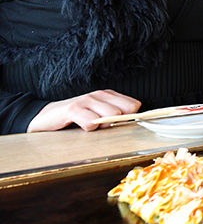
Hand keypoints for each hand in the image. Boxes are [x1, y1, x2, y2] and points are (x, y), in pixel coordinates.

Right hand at [27, 90, 141, 132]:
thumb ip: (115, 117)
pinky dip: (87, 128)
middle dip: (114, 123)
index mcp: (109, 95)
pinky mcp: (73, 108)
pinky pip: (91, 123)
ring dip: (100, 126)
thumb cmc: (76, 117)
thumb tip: (134, 122)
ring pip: (110, 116)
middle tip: (99, 125)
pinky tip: (79, 125)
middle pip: (124, 111)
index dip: (130, 118)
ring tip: (88, 124)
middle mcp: (100, 95)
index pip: (134, 105)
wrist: (47, 116)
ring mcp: (86, 100)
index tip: (120, 123)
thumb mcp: (98, 115)